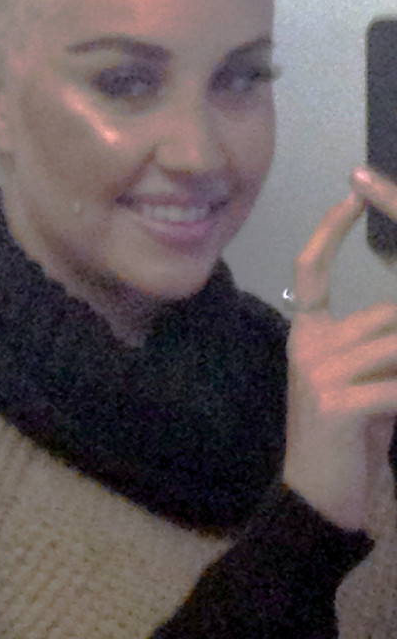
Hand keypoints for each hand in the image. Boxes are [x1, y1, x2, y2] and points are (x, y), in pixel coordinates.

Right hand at [284, 174, 396, 530]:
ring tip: (388, 399)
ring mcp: (317, 371)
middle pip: (383, 315)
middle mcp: (305, 344)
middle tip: (393, 382)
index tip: (351, 193)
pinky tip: (392, 413)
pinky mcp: (338, 401)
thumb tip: (394, 320)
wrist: (317, 499)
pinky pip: (395, 384)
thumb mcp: (358, 384)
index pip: (310, 270)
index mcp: (306, 335)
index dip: (330, 230)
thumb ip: (373, 348)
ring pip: (394, 344)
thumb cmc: (344, 441)